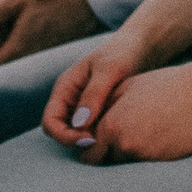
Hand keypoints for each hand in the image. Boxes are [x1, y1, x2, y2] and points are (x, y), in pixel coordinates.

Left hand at [0, 0, 103, 69]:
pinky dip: (18, 66)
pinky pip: (31, 67)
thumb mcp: (15, 0)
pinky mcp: (54, 57)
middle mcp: (30, 61)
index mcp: (18, 48)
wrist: (93, 0)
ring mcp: (44, 61)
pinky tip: (14, 57)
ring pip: (16, 73)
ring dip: (1, 71)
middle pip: (2, 77)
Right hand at [41, 27, 158, 152]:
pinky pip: (94, 132)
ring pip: (78, 135)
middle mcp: (70, 101)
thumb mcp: (109, 70)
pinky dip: (102, 137)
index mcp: (65, 88)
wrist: (141, 47)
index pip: (50, 122)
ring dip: (91, 141)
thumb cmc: (123, 53)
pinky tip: (119, 135)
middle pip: (61, 133)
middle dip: (77, 142)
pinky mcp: (100, 114)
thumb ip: (94, 94)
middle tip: (103, 143)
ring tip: (113, 139)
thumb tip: (80, 125)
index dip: (64, 136)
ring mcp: (84, 108)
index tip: (90, 140)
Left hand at [70, 55, 191, 164]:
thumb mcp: (126, 88)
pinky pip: (146, 169)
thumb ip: (101, 108)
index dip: (90, 152)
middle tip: (117, 148)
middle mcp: (123, 144)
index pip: (87, 154)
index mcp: (110, 125)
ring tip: (142, 141)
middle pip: (103, 166)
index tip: (97, 148)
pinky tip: (158, 143)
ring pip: (125, 168)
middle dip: (106, 159)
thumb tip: (83, 125)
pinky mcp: (162, 163)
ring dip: (128, 159)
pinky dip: (147, 160)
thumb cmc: (164, 86)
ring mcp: (144, 156)